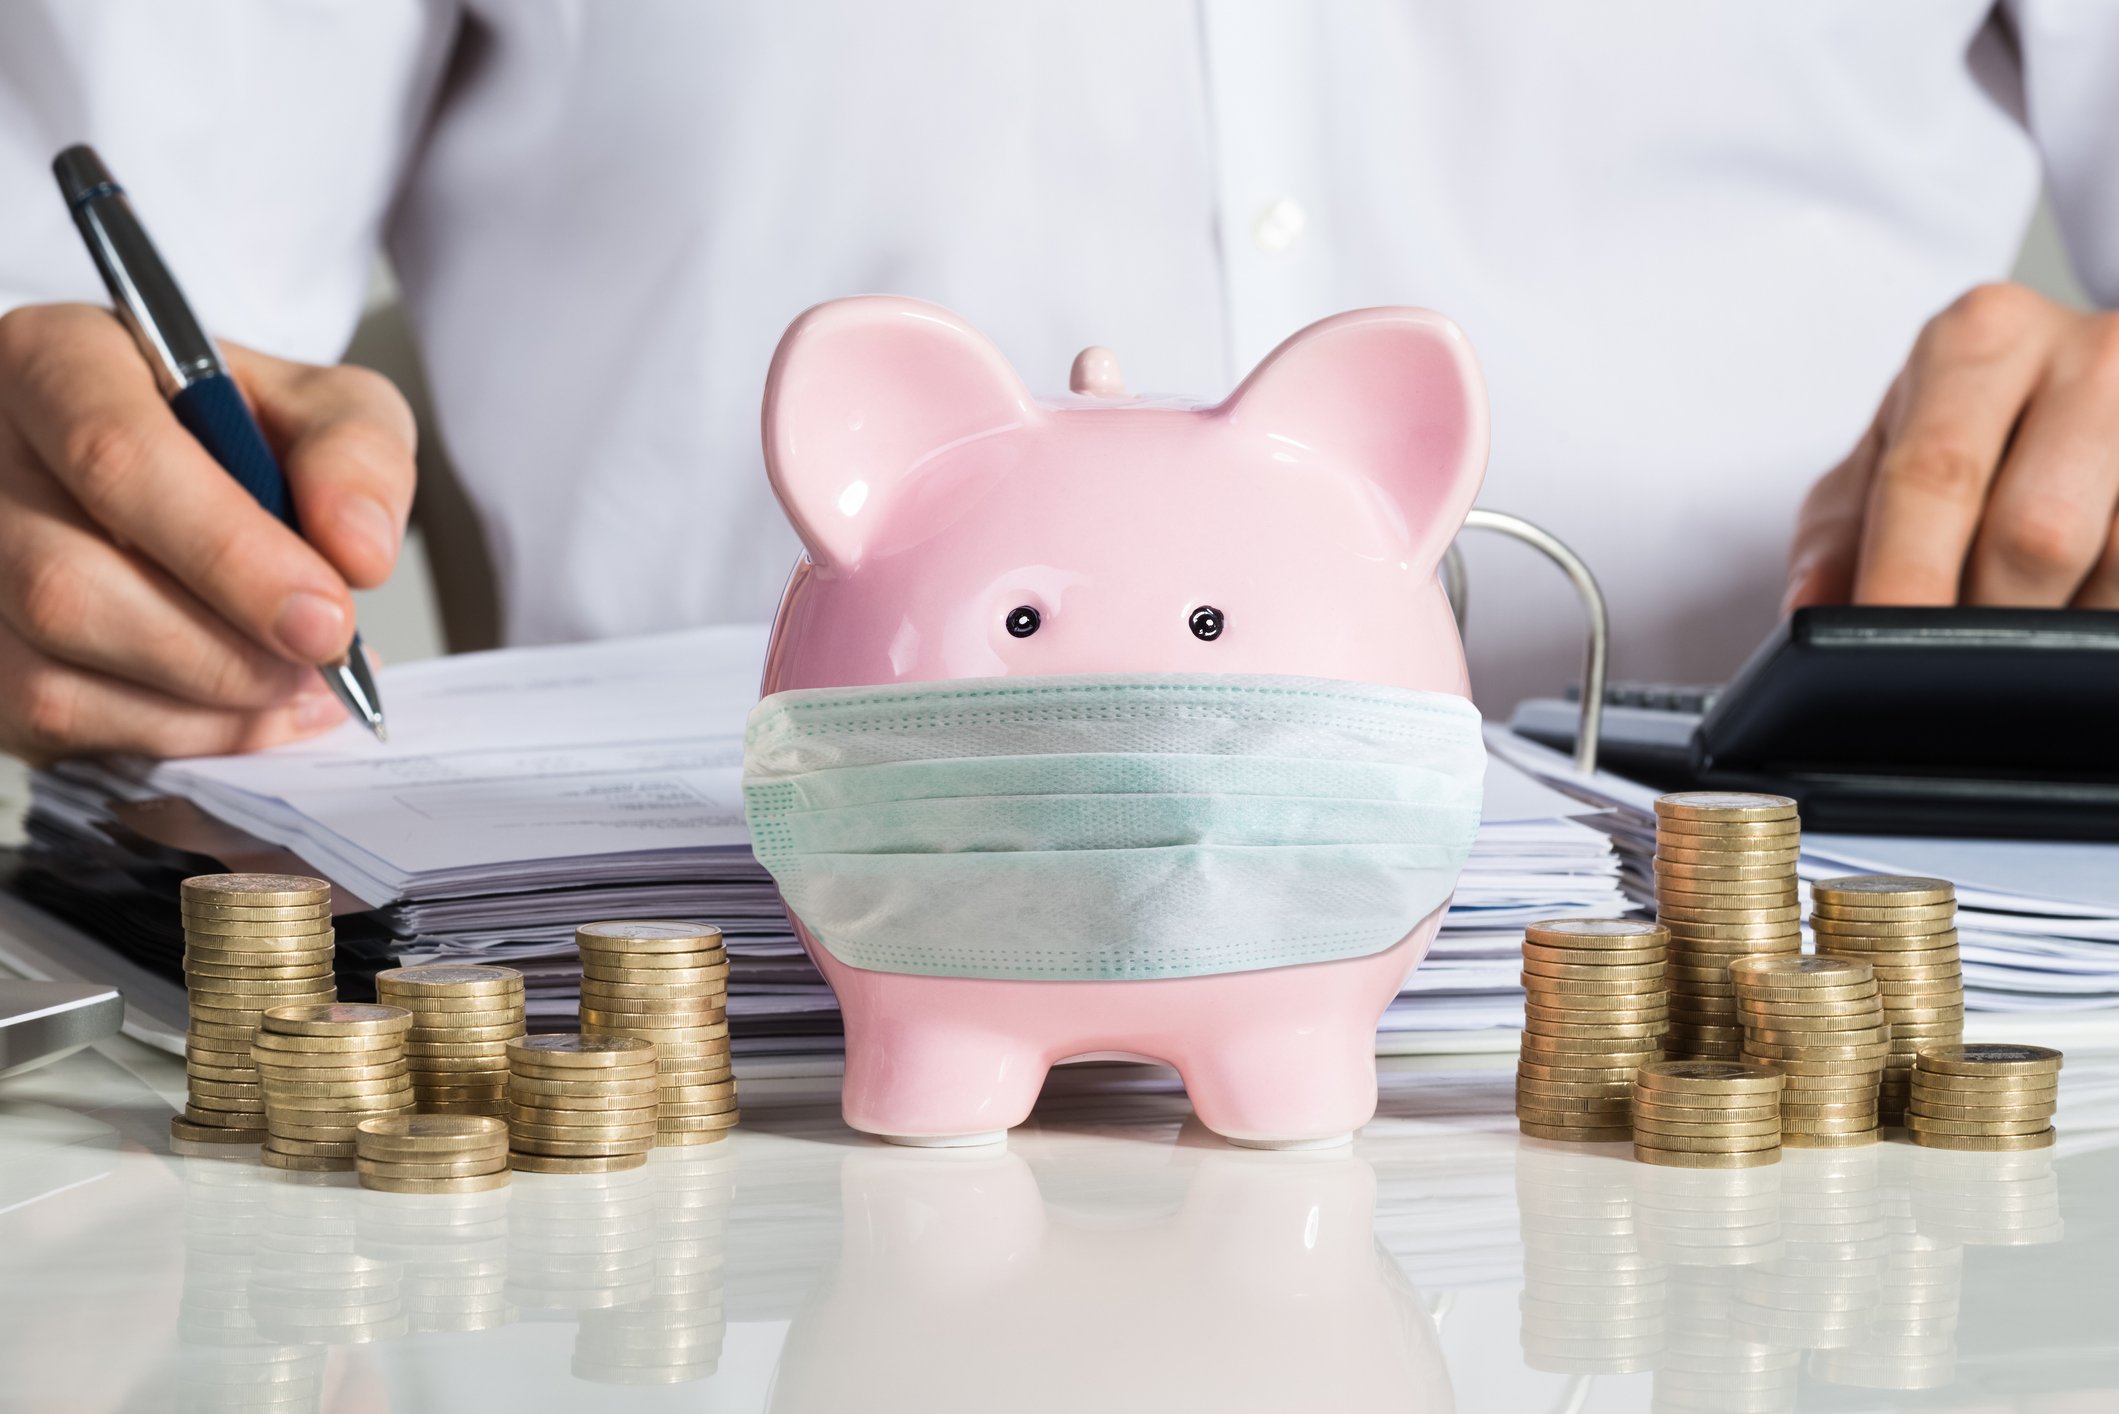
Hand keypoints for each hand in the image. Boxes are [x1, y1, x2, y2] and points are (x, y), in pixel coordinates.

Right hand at [0, 303, 414, 762]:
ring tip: (298, 680)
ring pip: (53, 675)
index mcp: (57, 362)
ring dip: (206, 703)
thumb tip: (357, 551)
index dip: (229, 553)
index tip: (328, 618)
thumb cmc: (244, 432)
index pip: (115, 457)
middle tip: (321, 660)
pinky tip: (252, 707)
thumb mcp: (327, 409)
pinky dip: (180, 734)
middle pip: (66, 585)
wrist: (194, 471)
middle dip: (222, 651)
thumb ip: (358, 458)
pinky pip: (59, 726)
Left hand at [1787, 282, 2118, 611]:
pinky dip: (2109, 613)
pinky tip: (2084, 614)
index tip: (1883, 643)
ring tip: (2031, 626)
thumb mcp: (1883, 463)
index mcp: (1982, 340)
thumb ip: (1838, 537)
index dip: (1907, 575)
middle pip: (2037, 531)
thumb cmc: (1971, 428)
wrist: (2088, 379)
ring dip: (2064, 625)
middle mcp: (2090, 354)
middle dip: (1989, 616)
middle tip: (1962, 656)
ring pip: (2118, 565)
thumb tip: (1814, 608)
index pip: (1936, 474)